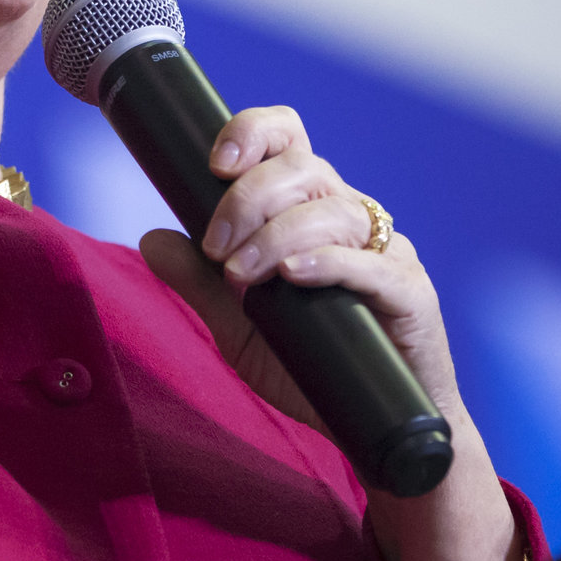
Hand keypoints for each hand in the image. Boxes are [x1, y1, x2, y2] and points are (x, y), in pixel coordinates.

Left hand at [137, 104, 461, 430]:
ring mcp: (385, 252)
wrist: (366, 427)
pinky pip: (370, 263)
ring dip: (275, 237)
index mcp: (310, 210)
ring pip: (333, 212)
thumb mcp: (239, 325)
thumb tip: (151, 238)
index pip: (289, 140)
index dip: (254, 133)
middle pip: (304, 168)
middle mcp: (350, 219)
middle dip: (248, 198)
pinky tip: (292, 274)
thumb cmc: (308, 367)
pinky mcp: (409, 292)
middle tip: (216, 247)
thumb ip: (199, 281)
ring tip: (241, 276)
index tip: (215, 162)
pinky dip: (326, 262)